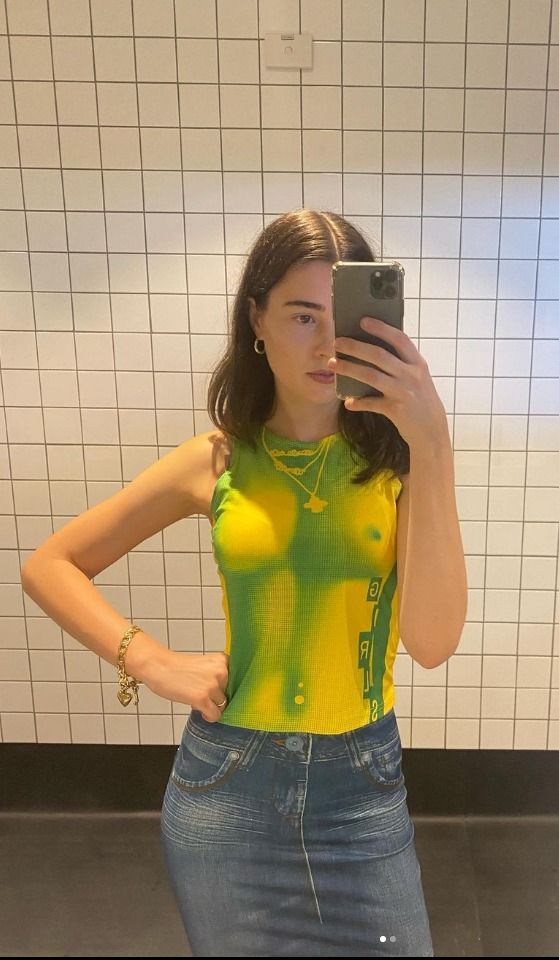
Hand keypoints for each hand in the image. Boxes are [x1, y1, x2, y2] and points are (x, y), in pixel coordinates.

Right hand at [141, 649, 229, 722]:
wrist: (158, 666)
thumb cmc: (178, 667)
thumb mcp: (206, 666)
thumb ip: (219, 677)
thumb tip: (227, 698)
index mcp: (223, 661)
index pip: (237, 682)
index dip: (226, 689)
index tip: (217, 692)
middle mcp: (222, 671)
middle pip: (230, 695)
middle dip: (217, 697)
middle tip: (201, 693)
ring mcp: (212, 685)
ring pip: (223, 706)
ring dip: (211, 706)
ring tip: (196, 699)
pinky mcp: (202, 698)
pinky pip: (215, 715)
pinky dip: (209, 717)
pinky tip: (200, 711)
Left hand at [328, 316, 448, 448]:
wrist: (432, 431)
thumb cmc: (421, 400)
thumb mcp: (418, 378)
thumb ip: (402, 364)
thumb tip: (372, 351)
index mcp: (418, 364)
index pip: (399, 339)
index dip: (381, 328)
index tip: (363, 320)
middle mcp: (411, 375)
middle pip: (379, 355)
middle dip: (355, 346)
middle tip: (337, 342)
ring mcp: (403, 392)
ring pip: (371, 376)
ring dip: (349, 369)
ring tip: (332, 364)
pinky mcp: (396, 410)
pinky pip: (371, 403)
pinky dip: (358, 403)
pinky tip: (347, 402)